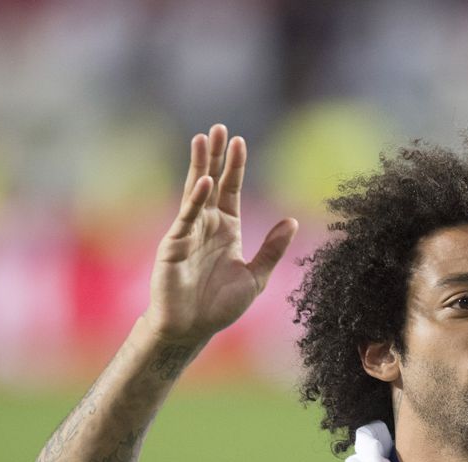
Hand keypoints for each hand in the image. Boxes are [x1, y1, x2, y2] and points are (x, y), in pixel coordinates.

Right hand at [147, 124, 297, 342]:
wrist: (192, 329)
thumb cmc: (219, 305)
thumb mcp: (256, 276)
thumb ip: (272, 249)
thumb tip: (292, 222)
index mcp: (227, 229)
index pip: (231, 190)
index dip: (235, 166)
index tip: (238, 140)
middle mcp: (207, 225)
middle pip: (212, 182)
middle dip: (216, 156)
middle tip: (219, 127)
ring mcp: (189, 232)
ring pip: (195, 191)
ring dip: (200, 166)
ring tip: (203, 139)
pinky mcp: (175, 244)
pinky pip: (187, 217)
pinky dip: (195, 199)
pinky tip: (203, 180)